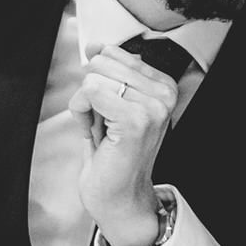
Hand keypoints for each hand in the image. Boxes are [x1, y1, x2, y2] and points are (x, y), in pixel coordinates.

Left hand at [69, 47, 176, 245]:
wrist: (119, 199)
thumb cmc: (114, 156)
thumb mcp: (114, 104)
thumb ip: (111, 73)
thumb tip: (97, 45)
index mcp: (163, 85)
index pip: (113, 53)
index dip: (98, 82)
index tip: (106, 110)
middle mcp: (164, 92)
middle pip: (101, 62)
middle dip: (89, 93)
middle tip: (102, 124)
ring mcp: (153, 106)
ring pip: (93, 76)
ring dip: (85, 106)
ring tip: (101, 131)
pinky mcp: (135, 120)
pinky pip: (89, 92)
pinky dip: (81, 113)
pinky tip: (96, 135)